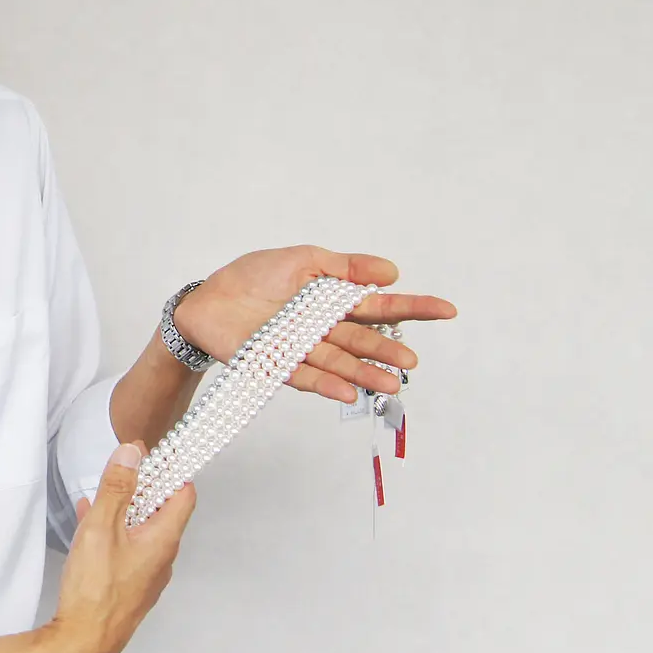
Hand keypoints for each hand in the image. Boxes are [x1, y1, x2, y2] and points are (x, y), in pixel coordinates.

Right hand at [45, 443, 196, 652]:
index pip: (184, 495)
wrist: (83, 643)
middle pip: (163, 512)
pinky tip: (89, 524)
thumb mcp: (101, 528)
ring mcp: (148, 575)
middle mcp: (163, 558)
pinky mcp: (130, 587)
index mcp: (164, 540)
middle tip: (121, 470)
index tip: (151, 455)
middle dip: (144, 487)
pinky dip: (115, 531)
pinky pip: (129, 549)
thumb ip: (116, 488)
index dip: (172, 471)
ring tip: (101, 494)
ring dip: (126, 509)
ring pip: (143, 531)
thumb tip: (132, 453)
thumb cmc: (94, 589)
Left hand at [172, 245, 456, 403]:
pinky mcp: (278, 365)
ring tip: (391, 383)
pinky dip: (328, 384)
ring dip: (365, 374)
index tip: (447, 310)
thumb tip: (391, 272)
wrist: (206, 300)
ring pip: (341, 363)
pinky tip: (349, 393)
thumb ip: (344, 267)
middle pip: (363, 340)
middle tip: (410, 361)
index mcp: (332, 300)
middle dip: (388, 350)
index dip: (413, 308)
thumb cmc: (251, 276)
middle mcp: (323, 328)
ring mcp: (303, 349)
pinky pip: (306, 376)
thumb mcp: (301, 259)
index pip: (379, 305)